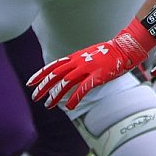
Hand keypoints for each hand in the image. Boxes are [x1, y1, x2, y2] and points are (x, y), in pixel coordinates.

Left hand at [29, 22, 155, 110]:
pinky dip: (75, 99)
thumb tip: (69, 73)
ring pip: (66, 83)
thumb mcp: (89, 55)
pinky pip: (83, 89)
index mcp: (75, 57)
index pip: (53, 66)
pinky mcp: (97, 76)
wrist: (125, 49)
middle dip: (43, 87)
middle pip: (56, 75)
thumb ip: (78, 63)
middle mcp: (78, 62)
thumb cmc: (109, 53)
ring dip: (56, 95)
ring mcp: (88, 68)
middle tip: (35, 97)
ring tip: (48, 105)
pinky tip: (70, 107)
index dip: (40, 75)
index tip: (30, 83)